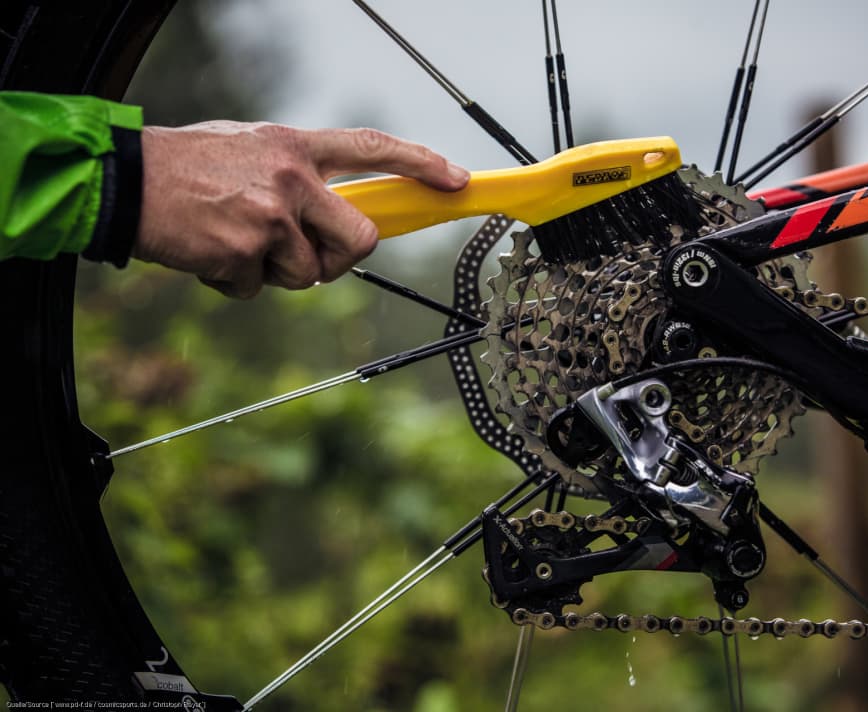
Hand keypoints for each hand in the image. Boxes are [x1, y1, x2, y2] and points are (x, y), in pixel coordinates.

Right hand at [134, 122, 469, 297]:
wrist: (122, 182)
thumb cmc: (186, 167)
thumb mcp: (250, 151)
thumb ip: (297, 175)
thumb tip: (334, 210)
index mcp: (295, 146)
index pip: (373, 149)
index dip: (420, 163)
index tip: (456, 179)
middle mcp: (292, 179)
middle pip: (360, 240)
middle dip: (340, 260)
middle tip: (307, 256)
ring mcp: (271, 217)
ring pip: (308, 274)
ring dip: (275, 272)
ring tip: (233, 242)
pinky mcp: (246, 252)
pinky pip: (260, 288)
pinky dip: (236, 282)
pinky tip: (208, 254)